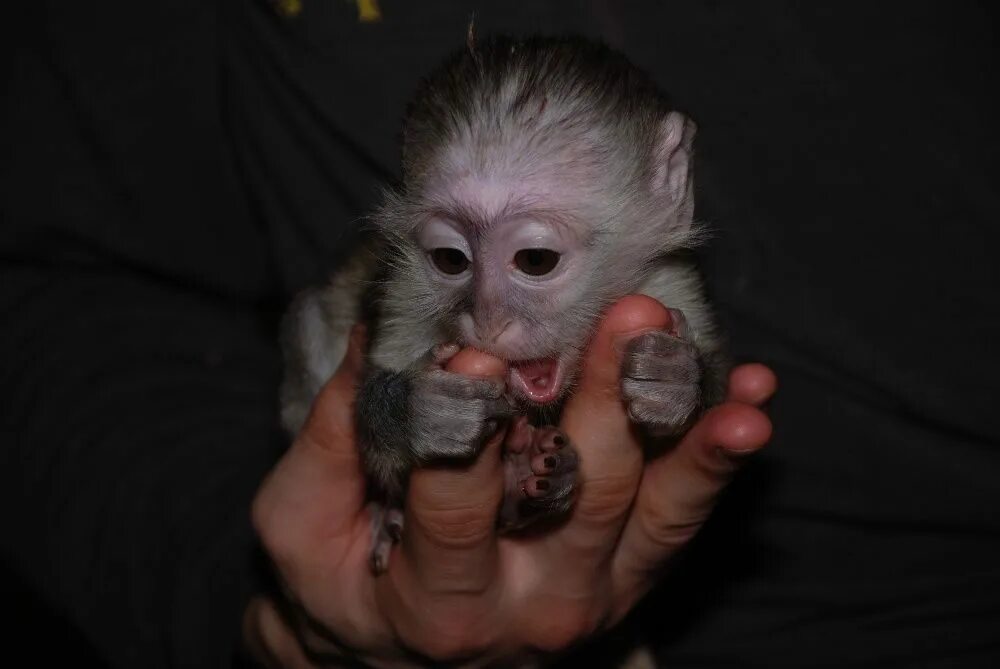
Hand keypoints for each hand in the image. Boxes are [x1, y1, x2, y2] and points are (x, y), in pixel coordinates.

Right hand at [245, 295, 774, 666]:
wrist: (399, 661)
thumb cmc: (344, 583)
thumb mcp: (303, 526)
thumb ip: (331, 438)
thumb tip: (369, 335)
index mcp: (440, 600)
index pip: (459, 509)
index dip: (468, 431)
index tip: (474, 357)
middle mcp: (533, 608)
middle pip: (583, 498)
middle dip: (610, 401)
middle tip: (632, 319)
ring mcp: (596, 593)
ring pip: (656, 514)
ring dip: (695, 438)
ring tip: (732, 383)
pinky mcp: (631, 577)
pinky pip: (685, 521)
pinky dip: (718, 462)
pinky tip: (750, 404)